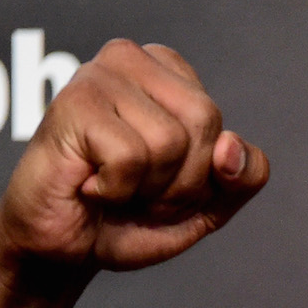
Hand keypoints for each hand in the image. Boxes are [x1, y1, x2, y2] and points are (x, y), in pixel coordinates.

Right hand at [0, 40, 269, 271]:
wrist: (64, 249)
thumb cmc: (130, 217)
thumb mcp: (208, 204)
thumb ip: (243, 176)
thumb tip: (231, 147)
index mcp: (169, 70)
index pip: (225, 132)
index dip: (202, 177)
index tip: (162, 181)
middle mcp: (132, 58)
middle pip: (204, 123)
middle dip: (180, 181)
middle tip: (137, 189)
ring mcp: (98, 75)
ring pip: (169, 141)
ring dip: (146, 187)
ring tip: (112, 186)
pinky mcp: (72, 102)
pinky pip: (131, 157)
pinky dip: (115, 189)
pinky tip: (89, 184)